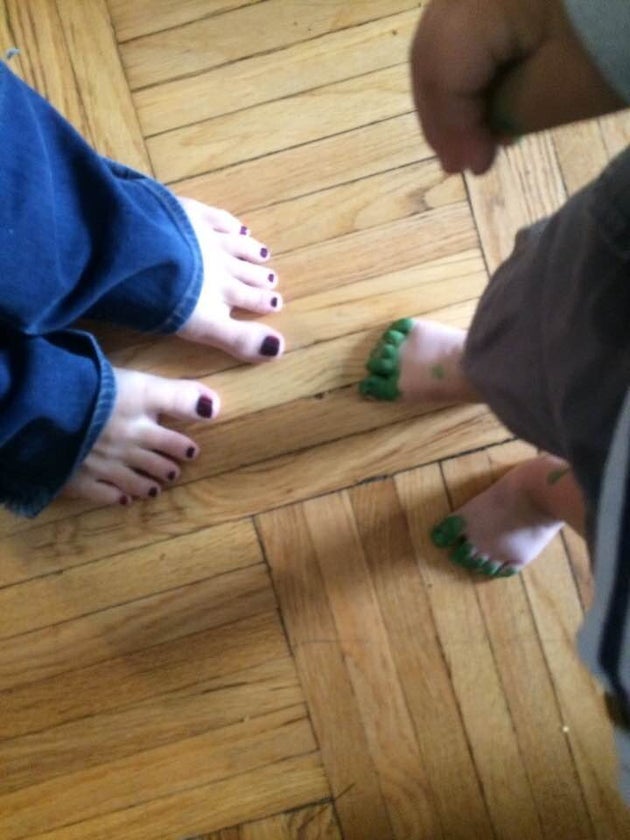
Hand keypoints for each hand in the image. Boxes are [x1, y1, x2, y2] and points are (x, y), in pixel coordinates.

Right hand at [411, 0, 625, 174]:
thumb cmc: (615, 44)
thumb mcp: (557, 93)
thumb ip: (498, 117)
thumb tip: (469, 143)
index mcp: (481, 1)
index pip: (444, 72)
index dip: (452, 128)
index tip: (472, 170)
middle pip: (432, 51)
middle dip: (444, 114)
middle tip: (460, 163)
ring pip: (444, 35)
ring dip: (454, 92)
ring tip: (474, 136)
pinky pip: (468, 20)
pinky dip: (473, 63)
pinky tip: (489, 96)